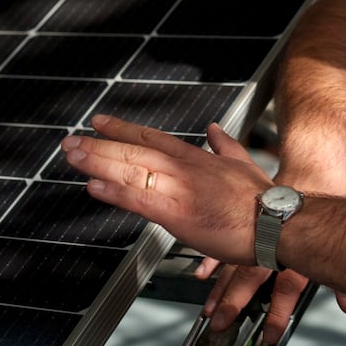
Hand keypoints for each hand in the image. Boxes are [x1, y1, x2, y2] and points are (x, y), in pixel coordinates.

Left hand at [62, 113, 267, 266]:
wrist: (275, 222)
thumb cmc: (261, 199)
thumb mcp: (242, 161)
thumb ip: (224, 144)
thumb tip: (214, 128)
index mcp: (195, 157)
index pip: (150, 138)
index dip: (122, 129)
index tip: (99, 122)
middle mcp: (182, 169)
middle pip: (132, 152)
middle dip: (98, 145)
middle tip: (70, 142)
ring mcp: (177, 190)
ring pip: (130, 172)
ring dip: (98, 162)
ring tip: (72, 157)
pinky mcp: (176, 215)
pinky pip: (138, 201)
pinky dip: (114, 192)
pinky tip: (94, 186)